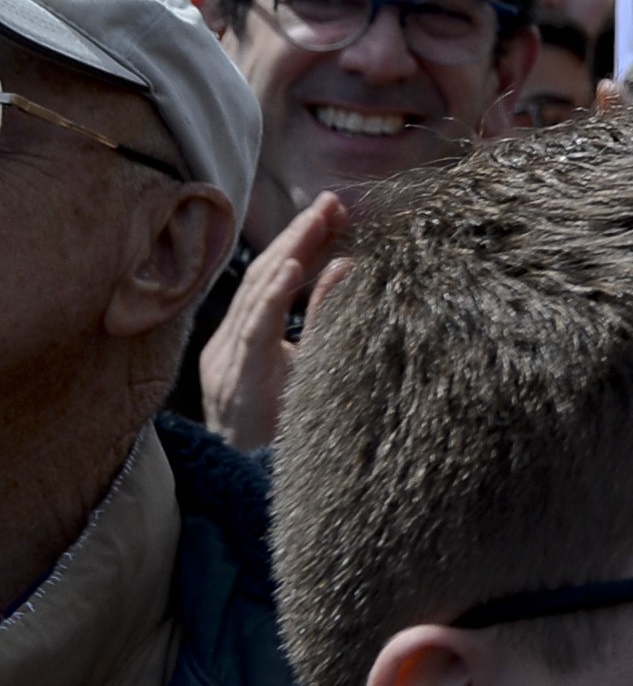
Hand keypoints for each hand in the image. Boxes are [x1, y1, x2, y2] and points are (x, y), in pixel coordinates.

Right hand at [198, 193, 350, 449]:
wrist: (249, 484)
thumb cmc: (280, 426)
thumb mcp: (309, 362)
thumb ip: (325, 316)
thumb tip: (350, 265)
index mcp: (244, 339)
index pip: (272, 276)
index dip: (301, 241)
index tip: (333, 209)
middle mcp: (230, 344)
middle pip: (263, 276)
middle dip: (296, 237)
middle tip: (331, 202)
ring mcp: (228, 360)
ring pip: (255, 295)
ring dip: (288, 253)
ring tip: (315, 221)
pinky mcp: (237, 378)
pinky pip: (253, 331)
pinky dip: (271, 296)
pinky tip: (290, 269)